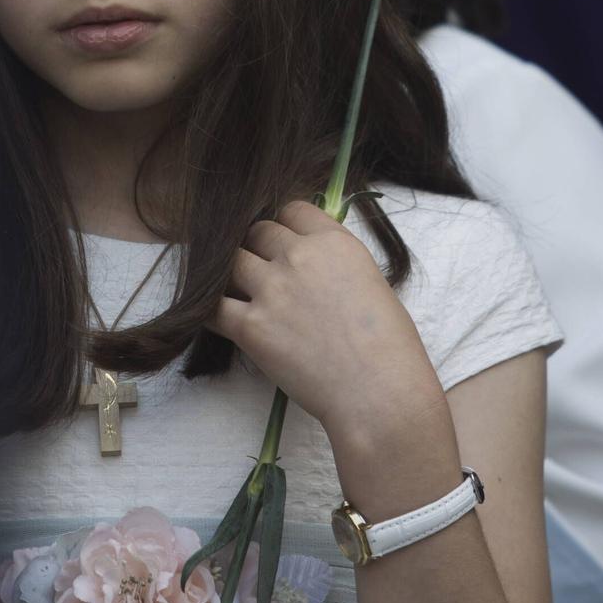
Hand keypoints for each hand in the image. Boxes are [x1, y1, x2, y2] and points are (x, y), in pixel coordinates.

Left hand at [207, 200, 445, 439]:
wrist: (378, 393)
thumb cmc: (390, 348)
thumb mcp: (372, 284)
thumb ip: (337, 265)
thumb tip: (315, 264)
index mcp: (334, 243)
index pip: (292, 209)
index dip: (286, 225)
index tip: (284, 242)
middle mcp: (299, 257)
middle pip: (257, 232)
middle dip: (258, 248)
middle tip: (263, 271)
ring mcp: (271, 289)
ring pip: (230, 262)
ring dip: (233, 275)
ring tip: (239, 291)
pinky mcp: (250, 326)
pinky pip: (213, 307)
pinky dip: (212, 311)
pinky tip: (220, 317)